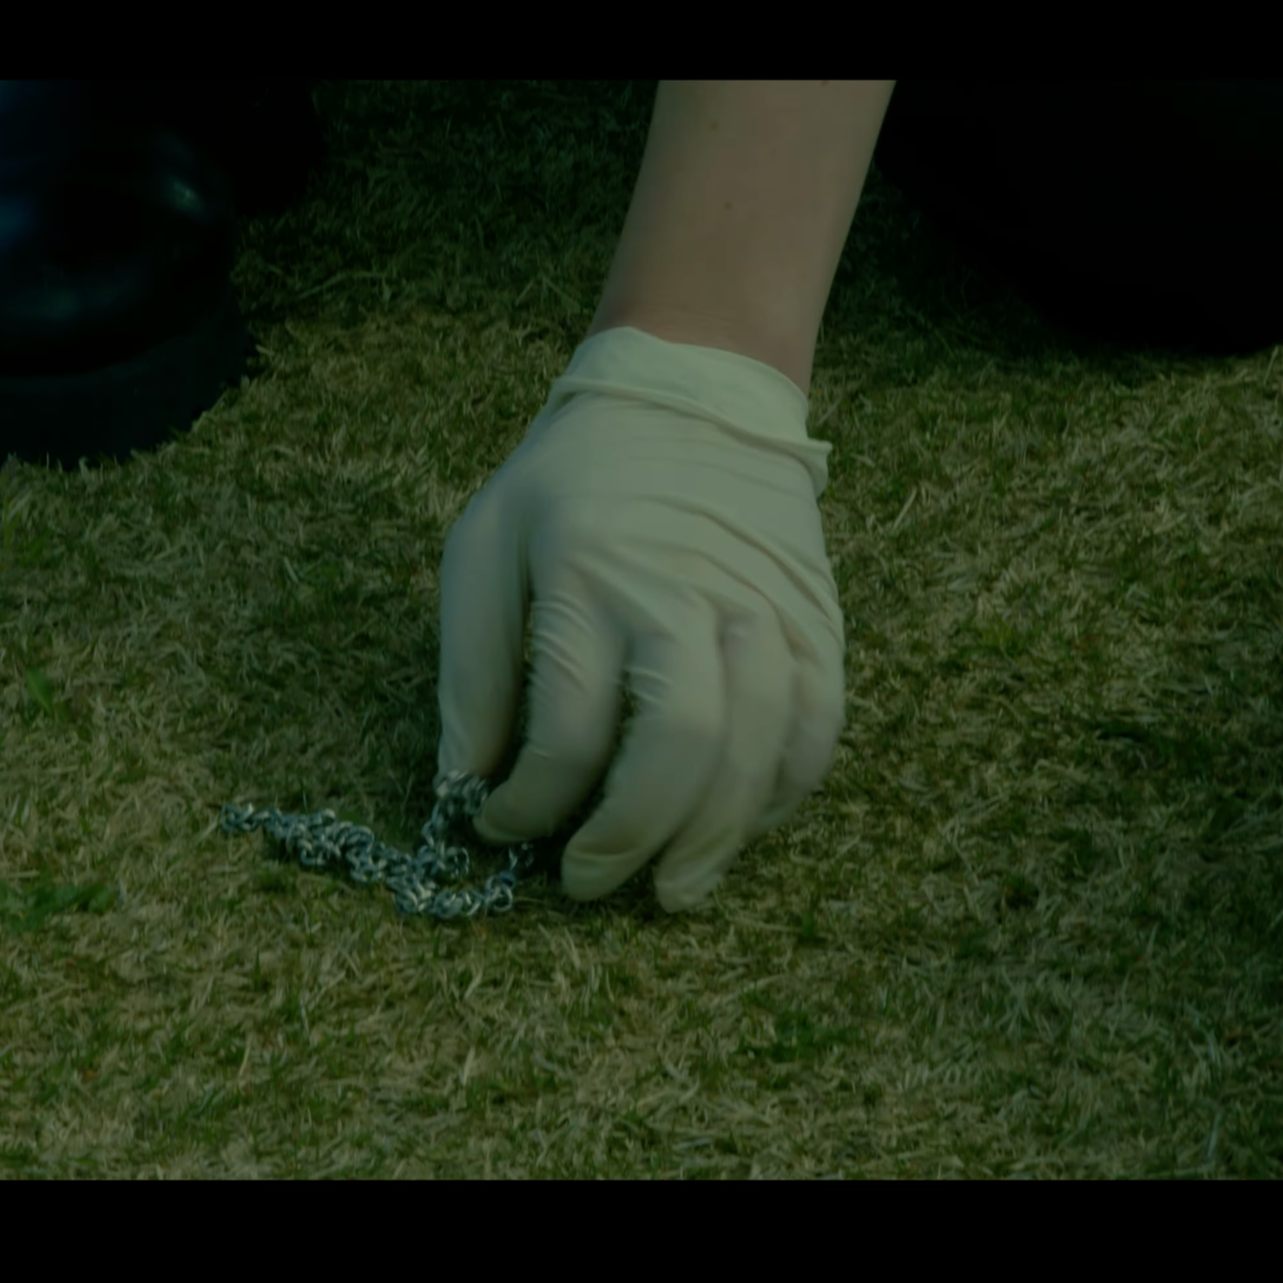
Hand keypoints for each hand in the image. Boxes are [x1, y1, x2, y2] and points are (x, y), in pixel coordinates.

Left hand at [435, 325, 845, 910]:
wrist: (694, 394)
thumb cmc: (572, 482)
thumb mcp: (485, 544)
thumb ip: (470, 668)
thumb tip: (463, 782)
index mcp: (593, 572)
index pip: (567, 725)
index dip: (528, 801)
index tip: (499, 825)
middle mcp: (690, 590)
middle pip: (678, 743)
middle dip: (628, 835)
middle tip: (586, 882)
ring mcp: (767, 605)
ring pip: (759, 747)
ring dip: (714, 838)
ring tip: (670, 888)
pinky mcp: (817, 619)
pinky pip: (818, 727)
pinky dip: (781, 794)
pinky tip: (736, 829)